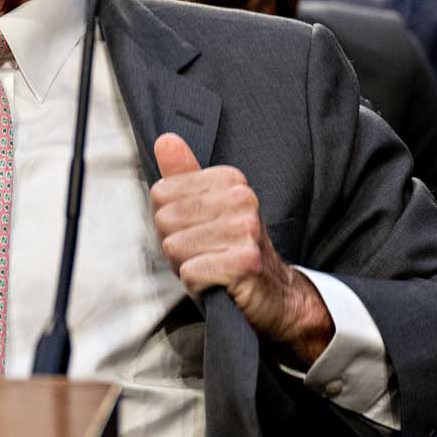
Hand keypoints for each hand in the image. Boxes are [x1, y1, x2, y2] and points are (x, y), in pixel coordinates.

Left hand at [151, 133, 333, 366]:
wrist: (276, 295)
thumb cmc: (231, 252)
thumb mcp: (206, 210)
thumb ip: (184, 175)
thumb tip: (165, 140)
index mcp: (231, 180)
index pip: (161, 193)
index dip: (170, 221)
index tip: (197, 232)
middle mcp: (242, 199)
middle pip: (165, 220)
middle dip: (176, 245)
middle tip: (205, 254)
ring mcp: (246, 230)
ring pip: (175, 247)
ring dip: (187, 266)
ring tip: (213, 267)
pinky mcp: (245, 262)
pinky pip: (190, 272)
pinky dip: (197, 284)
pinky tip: (219, 283)